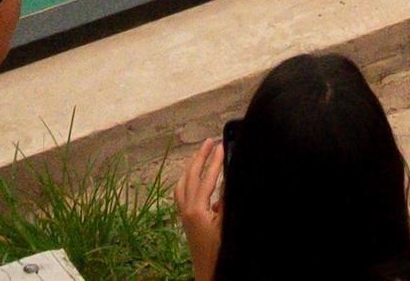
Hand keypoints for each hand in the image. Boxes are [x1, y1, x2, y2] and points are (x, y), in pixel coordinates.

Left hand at [170, 138, 226, 272]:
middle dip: (200, 158)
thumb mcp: (226, 225)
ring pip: (182, 184)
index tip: (222, 145)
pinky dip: (187, 181)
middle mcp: (186, 210)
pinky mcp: (185, 220)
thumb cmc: (219, 252)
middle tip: (210, 142)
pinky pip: (181, 194)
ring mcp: (183, 215)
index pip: (207, 179)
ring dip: (192, 168)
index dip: (215, 161)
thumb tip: (228, 179)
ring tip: (201, 155)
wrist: (208, 272)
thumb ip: (226, 201)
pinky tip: (195, 180)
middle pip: (190, 177)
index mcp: (196, 210)